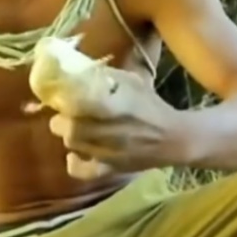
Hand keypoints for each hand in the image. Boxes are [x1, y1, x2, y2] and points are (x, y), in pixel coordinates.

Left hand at [43, 68, 184, 173]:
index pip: (72, 101)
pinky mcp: (109, 169)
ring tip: (77, 128)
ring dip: (70, 134)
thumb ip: (106, 75)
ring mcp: (104, 152)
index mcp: (110, 104)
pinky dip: (75, 163)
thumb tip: (78, 66)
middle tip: (69, 112)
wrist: (174, 138)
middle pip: (64, 125)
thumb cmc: (151, 106)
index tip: (63, 93)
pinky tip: (75, 156)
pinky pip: (81, 171)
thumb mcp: (132, 81)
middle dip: (63, 116)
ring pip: (70, 143)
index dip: (62, 97)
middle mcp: (104, 129)